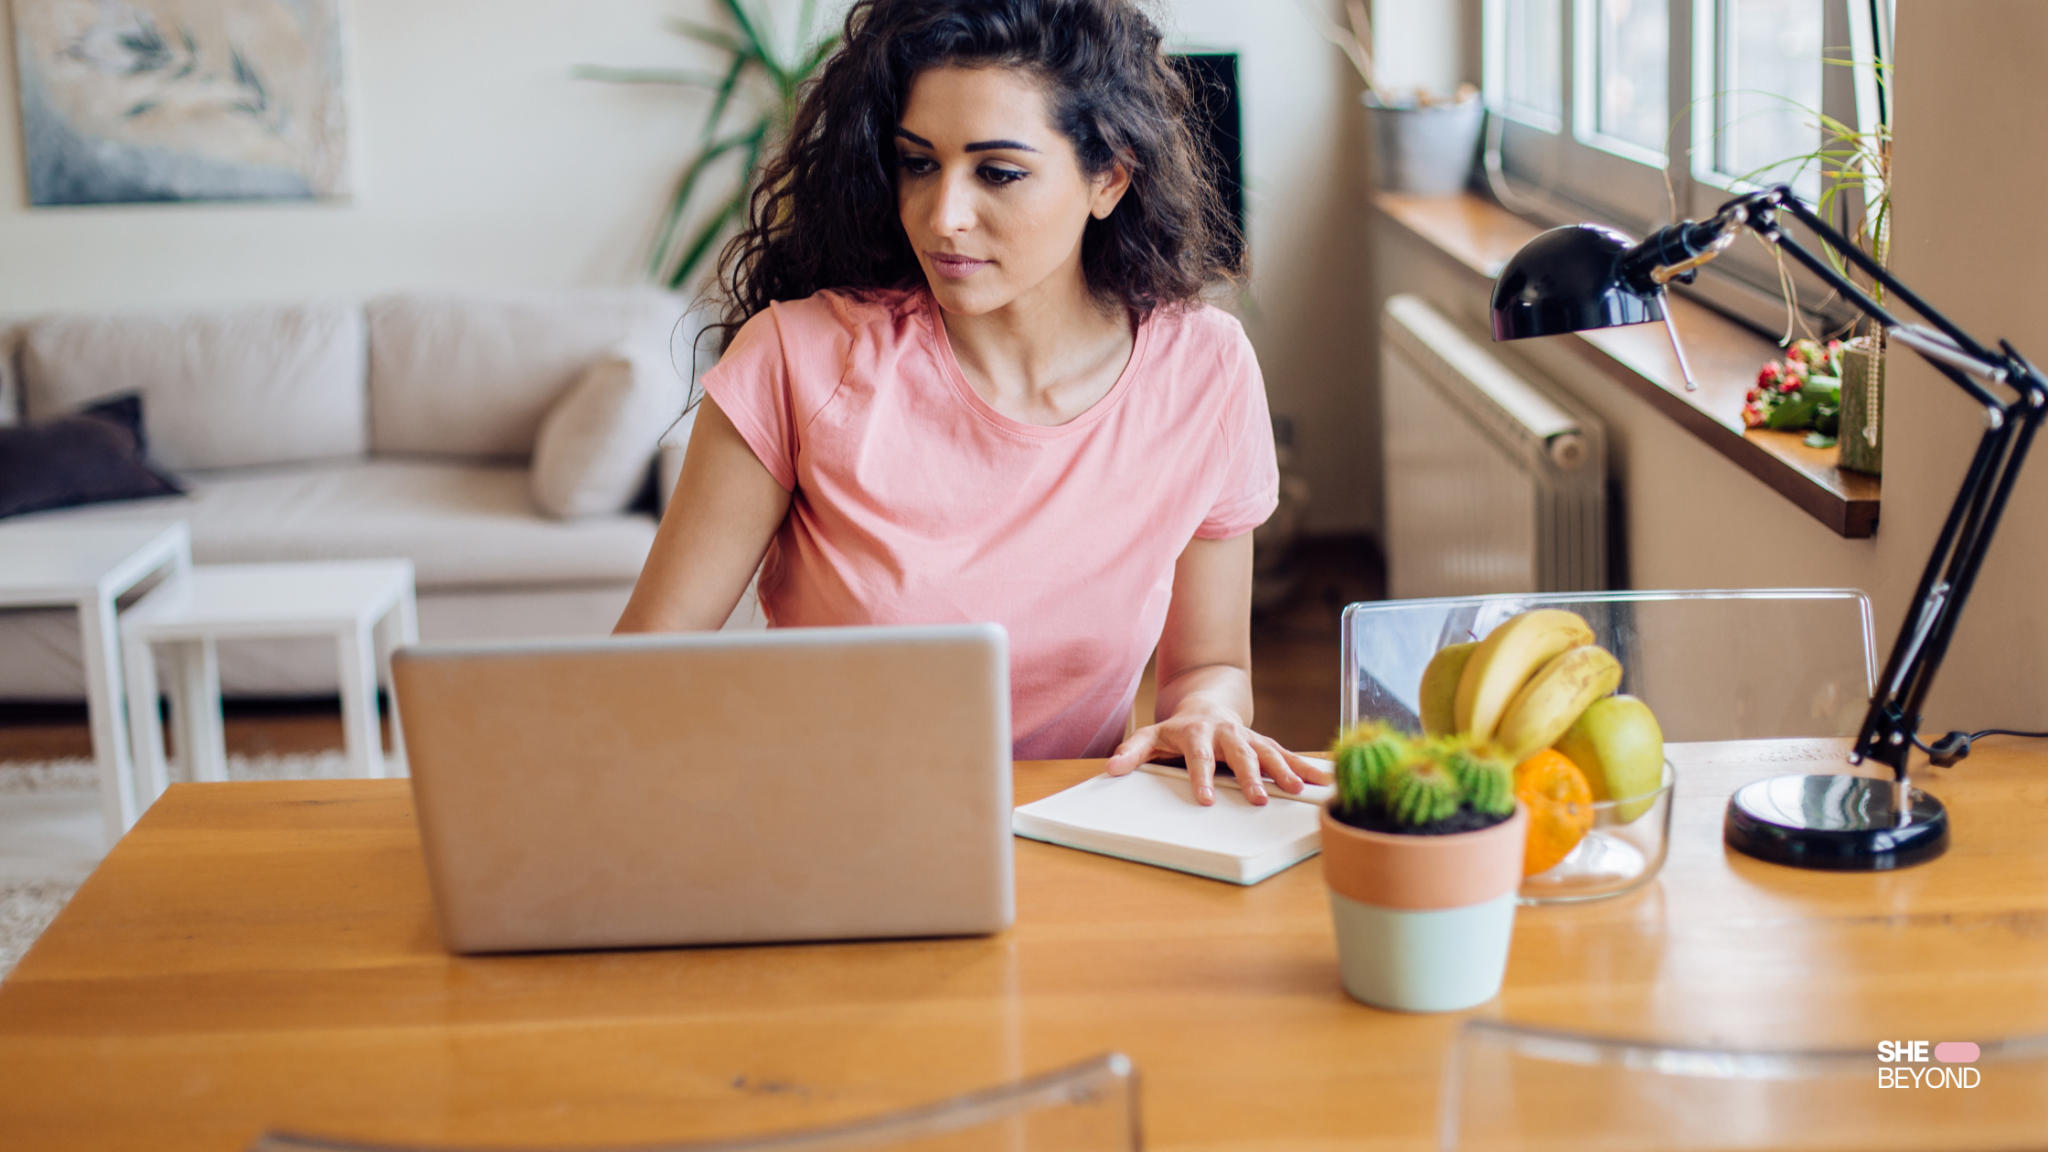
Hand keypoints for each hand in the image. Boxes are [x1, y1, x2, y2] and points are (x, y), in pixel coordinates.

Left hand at [1103, 703, 1331, 805]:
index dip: (1202, 777)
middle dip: (1250, 776)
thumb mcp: (1151, 736)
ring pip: (1268, 751)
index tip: (1207, 799)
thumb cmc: (1177, 729)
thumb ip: (1133, 751)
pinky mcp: (1265, 743)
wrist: (1206, 704)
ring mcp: (1249, 737)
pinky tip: (1321, 781)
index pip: (1199, 757)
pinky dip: (1304, 766)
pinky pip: (1287, 754)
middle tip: (1258, 799)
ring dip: (1283, 770)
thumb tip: (1111, 768)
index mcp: (1198, 733)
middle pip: (1240, 754)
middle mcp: (1227, 733)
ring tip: (1296, 790)